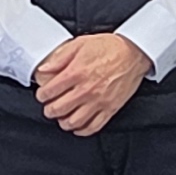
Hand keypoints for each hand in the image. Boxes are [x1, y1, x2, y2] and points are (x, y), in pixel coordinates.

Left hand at [31, 31, 148, 137]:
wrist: (133, 53)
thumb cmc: (109, 47)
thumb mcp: (80, 44)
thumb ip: (59, 58)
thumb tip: (44, 69)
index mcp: (76, 72)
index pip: (50, 91)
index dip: (41, 95)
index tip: (42, 95)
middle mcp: (86, 89)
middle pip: (58, 109)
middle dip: (49, 110)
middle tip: (49, 107)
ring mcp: (99, 101)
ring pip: (74, 122)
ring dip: (63, 122)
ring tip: (61, 117)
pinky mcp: (110, 109)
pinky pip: (93, 126)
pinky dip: (82, 130)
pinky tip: (77, 126)